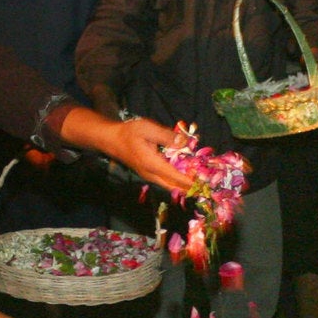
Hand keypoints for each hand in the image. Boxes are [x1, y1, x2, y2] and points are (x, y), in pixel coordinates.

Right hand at [66, 110, 195, 193]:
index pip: (176, 177)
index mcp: (152, 165)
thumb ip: (167, 136)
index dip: (192, 181)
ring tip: (199, 184)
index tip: (205, 184)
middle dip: (190, 188)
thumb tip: (184, 142)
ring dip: (184, 186)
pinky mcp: (148, 173)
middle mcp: (151, 174)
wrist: (110, 139)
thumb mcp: (148, 129)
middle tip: (206, 188)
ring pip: (169, 185)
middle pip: (174, 186)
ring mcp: (149, 175)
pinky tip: (185, 176)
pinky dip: (177, 181)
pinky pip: (165, 181)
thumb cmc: (128, 133)